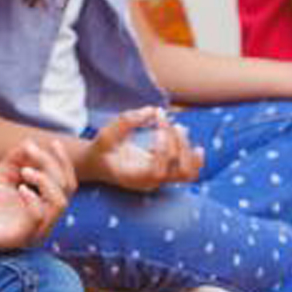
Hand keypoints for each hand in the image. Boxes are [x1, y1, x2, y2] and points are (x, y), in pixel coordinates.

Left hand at [0, 138, 75, 256]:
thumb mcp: (0, 178)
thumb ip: (14, 161)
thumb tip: (29, 142)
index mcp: (44, 206)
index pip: (67, 183)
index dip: (64, 162)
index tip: (53, 142)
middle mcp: (46, 220)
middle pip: (66, 188)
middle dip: (51, 164)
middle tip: (30, 151)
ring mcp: (36, 231)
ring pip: (59, 203)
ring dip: (45, 180)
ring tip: (24, 170)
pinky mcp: (21, 238)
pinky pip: (38, 218)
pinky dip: (33, 199)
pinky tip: (20, 188)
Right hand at [77, 107, 202, 191]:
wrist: (100, 162)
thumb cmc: (102, 150)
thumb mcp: (105, 134)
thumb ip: (125, 121)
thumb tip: (151, 110)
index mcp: (134, 178)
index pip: (159, 172)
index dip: (164, 151)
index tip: (158, 130)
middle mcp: (151, 182)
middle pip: (182, 173)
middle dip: (181, 146)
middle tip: (172, 124)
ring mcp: (160, 178)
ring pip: (189, 172)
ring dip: (189, 148)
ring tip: (179, 127)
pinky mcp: (165, 171)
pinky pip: (188, 167)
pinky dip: (191, 151)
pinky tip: (182, 132)